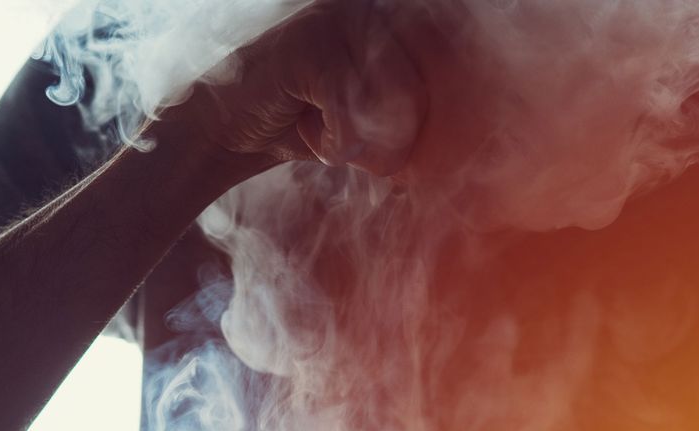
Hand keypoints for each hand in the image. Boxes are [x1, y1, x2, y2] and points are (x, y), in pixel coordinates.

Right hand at [172, 0, 426, 176]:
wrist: (228, 132)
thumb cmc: (303, 124)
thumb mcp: (365, 115)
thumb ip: (407, 109)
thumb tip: (470, 131)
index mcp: (387, 22)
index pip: (441, 69)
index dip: (414, 125)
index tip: (384, 149)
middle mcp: (368, 10)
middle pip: (418, 94)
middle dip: (389, 141)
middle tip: (348, 148)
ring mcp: (338, 21)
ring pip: (391, 101)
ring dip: (359, 142)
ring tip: (325, 136)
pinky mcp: (311, 46)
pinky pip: (350, 109)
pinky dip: (333, 141)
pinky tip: (307, 132)